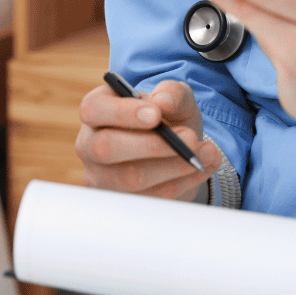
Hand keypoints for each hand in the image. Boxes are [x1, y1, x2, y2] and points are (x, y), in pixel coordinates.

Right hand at [75, 78, 222, 200]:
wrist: (176, 150)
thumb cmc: (167, 118)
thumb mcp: (174, 98)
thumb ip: (171, 93)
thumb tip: (163, 103)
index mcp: (95, 110)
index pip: (93, 109)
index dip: (122, 113)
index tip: (156, 115)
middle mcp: (89, 144)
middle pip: (106, 148)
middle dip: (151, 145)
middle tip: (190, 137)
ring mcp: (101, 177)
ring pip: (130, 178)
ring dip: (174, 166)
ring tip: (206, 152)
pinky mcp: (121, 201)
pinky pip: (151, 197)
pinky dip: (182, 182)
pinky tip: (201, 167)